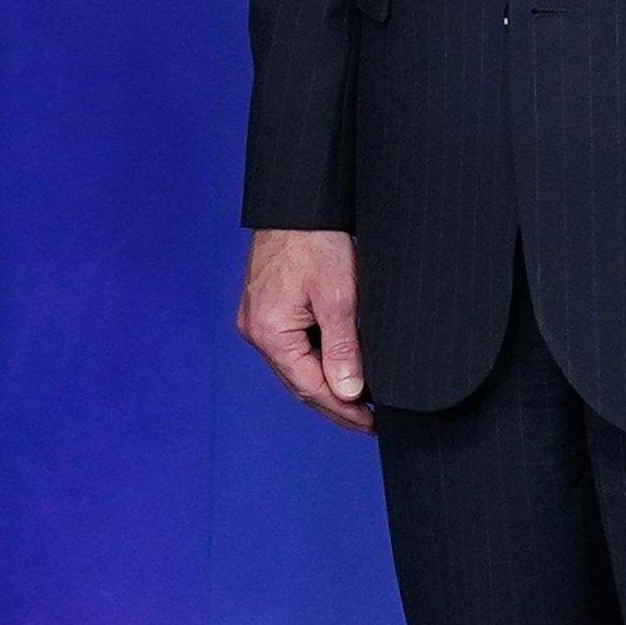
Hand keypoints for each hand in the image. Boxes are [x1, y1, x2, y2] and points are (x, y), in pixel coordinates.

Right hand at [241, 229, 371, 434]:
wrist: (297, 202)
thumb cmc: (315, 241)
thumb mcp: (339, 297)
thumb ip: (343, 349)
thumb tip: (349, 393)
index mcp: (269, 332)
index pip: (310, 388)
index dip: (343, 410)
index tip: (371, 422)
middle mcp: (255, 330)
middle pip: (299, 383)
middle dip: (335, 403)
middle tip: (368, 419)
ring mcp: (256, 319)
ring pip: (294, 367)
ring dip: (325, 384)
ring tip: (359, 398)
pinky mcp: (264, 308)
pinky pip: (290, 347)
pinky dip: (315, 361)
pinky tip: (337, 366)